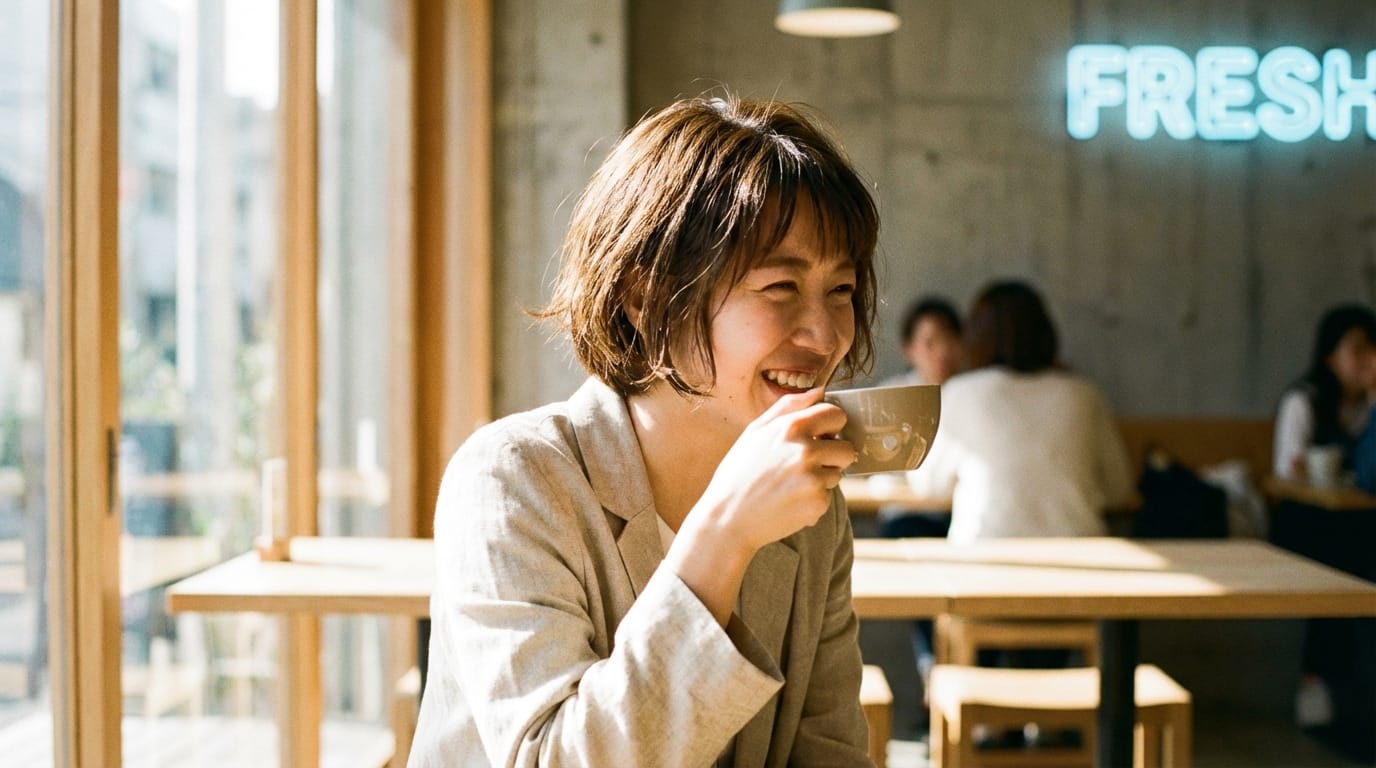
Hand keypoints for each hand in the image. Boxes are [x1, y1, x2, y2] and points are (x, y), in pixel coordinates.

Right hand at [684, 387, 856, 555]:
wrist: (728, 518)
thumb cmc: (739, 473)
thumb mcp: (755, 431)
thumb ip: (788, 406)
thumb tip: (820, 391)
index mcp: (791, 428)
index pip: (836, 415)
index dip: (831, 426)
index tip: (821, 436)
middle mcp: (805, 450)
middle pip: (847, 448)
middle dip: (833, 456)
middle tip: (808, 464)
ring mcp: (813, 478)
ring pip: (838, 474)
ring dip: (822, 479)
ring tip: (791, 485)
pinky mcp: (817, 503)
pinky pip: (828, 496)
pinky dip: (813, 500)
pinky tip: (789, 501)